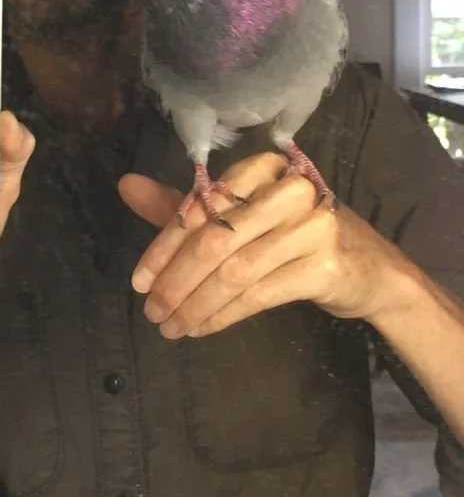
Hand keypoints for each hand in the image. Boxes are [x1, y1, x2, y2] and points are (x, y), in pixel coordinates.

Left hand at [118, 152, 408, 338]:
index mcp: (263, 168)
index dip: (164, 244)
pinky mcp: (324, 265)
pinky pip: (259, 294)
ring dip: (195, 303)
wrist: (369, 270)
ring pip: (235, 270)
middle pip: (216, 238)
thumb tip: (126, 185)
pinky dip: (223, 314)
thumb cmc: (293, 236)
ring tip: (170, 326)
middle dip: (176, 279)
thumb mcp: (240, 216)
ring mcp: (312, 226)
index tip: (138, 281)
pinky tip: (201, 328)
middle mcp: (289, 190)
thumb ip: (185, 205)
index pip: (201, 204)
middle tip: (151, 310)